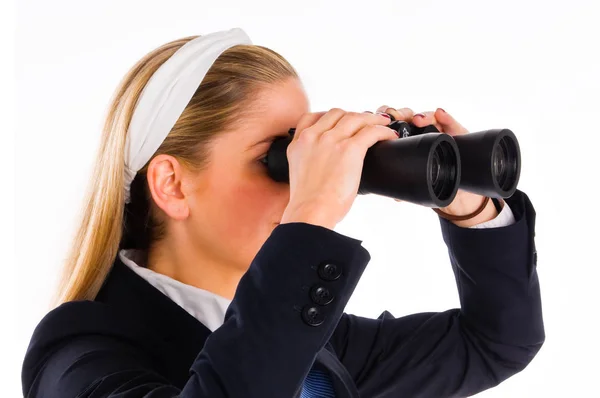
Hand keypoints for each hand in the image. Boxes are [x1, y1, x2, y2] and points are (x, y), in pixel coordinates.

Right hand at [280, 109, 398, 229]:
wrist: (310, 212)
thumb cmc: (308, 203)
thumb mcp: (299, 174)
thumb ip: (310, 161)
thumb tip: (329, 164)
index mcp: (299, 143)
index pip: (312, 117)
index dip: (330, 117)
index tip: (340, 122)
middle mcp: (313, 137)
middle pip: (337, 113)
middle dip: (353, 116)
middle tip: (365, 123)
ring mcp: (331, 140)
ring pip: (356, 118)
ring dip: (372, 119)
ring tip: (383, 123)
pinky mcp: (349, 148)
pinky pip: (371, 131)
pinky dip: (383, 130)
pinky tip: (389, 135)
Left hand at [375, 105, 498, 226]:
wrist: (459, 184)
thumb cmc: (435, 178)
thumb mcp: (418, 180)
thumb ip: (408, 184)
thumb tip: (396, 197)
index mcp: (404, 141)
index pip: (390, 125)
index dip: (381, 120)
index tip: (373, 121)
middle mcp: (419, 132)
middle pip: (406, 116)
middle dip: (399, 114)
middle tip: (394, 118)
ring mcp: (436, 129)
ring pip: (426, 116)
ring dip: (420, 115)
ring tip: (416, 119)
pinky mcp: (455, 130)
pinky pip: (449, 120)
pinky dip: (444, 116)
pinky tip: (440, 113)